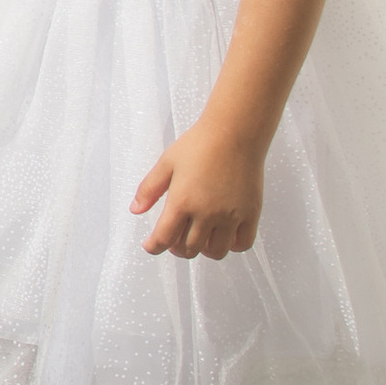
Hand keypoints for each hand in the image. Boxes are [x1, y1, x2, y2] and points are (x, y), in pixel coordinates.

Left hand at [135, 117, 265, 258]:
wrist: (234, 132)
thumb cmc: (199, 144)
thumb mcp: (166, 163)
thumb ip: (149, 189)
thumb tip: (135, 210)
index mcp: (182, 201)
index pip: (164, 238)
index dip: (154, 247)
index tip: (151, 246)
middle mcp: (207, 213)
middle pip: (189, 249)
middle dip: (177, 249)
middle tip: (175, 240)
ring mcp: (231, 216)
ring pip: (215, 252)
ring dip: (203, 250)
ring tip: (199, 239)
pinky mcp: (250, 214)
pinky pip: (242, 244)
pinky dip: (231, 247)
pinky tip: (224, 236)